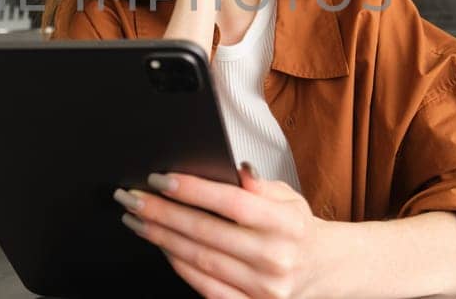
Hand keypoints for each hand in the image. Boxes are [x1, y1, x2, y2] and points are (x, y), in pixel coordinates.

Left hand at [114, 165, 332, 298]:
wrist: (324, 270)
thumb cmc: (297, 229)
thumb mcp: (288, 198)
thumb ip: (259, 184)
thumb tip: (234, 168)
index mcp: (285, 223)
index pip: (231, 202)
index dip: (192, 189)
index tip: (158, 179)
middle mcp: (274, 257)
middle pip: (206, 232)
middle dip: (161, 213)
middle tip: (131, 198)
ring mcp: (264, 287)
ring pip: (200, 260)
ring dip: (161, 238)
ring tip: (138, 220)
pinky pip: (206, 288)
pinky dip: (179, 267)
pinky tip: (162, 249)